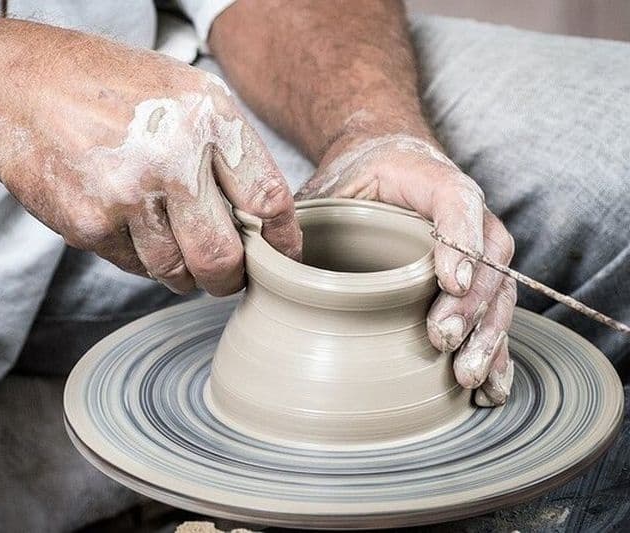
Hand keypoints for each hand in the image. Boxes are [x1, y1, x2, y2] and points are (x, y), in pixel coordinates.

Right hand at [0, 20, 300, 295]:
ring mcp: (130, 195)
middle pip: (225, 256)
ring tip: (172, 244)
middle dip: (231, 279)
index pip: (269, 199)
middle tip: (228, 276)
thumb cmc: (111, 90)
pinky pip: (135, 266)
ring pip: (177, 272)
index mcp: (209, 118)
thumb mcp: (185, 92)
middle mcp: (174, 157)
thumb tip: (265, 215)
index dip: (282, 241)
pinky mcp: (93, 224)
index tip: (282, 259)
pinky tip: (128, 225)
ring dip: (183, 272)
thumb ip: (229, 148)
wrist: (22, 90)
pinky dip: (140, 258)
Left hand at [297, 134, 515, 405]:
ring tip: (468, 376)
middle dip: (470, 304)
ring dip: (487, 335)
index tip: (447, 282)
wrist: (383, 165)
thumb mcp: (325, 187)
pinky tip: (491, 387)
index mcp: (428, 178)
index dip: (459, 240)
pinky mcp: (474, 279)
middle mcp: (466, 212)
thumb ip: (302, 217)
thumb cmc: (353, 180)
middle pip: (487, 256)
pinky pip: (495, 313)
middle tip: (443, 340)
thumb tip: (270, 264)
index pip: (457, 201)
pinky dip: (496, 351)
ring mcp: (476, 247)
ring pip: (499, 289)